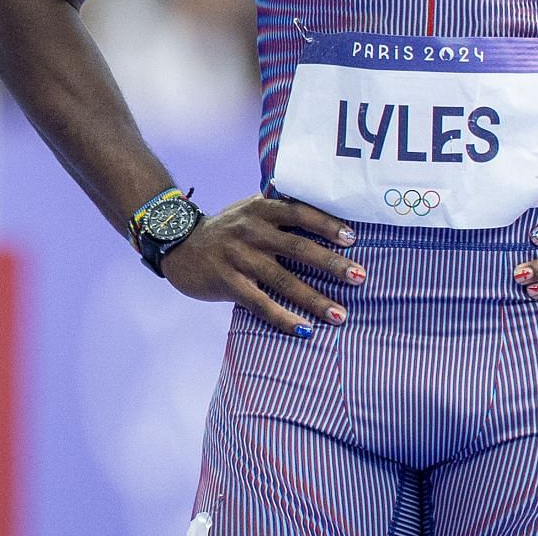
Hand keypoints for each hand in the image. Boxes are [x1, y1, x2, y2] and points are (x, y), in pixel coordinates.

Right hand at [158, 195, 364, 336]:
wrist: (178, 244)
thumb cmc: (227, 228)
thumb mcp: (249, 208)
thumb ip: (280, 209)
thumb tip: (328, 214)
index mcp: (260, 208)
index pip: (299, 212)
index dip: (326, 223)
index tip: (352, 238)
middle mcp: (251, 231)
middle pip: (298, 247)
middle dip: (331, 264)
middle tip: (359, 276)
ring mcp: (239, 258)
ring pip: (283, 280)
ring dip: (314, 299)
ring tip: (340, 314)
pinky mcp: (228, 283)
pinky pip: (260, 304)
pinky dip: (283, 318)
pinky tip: (304, 329)